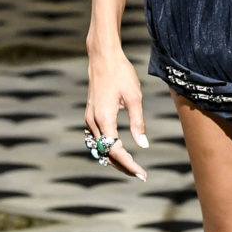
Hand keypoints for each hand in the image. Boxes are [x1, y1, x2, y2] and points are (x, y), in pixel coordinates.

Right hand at [83, 44, 148, 180]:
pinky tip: (119, 149)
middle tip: (140, 174)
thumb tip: (143, 145)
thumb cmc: (121, 74)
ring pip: (100, 147)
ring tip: (132, 166)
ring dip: (114, 158)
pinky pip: (97, 138)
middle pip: (105, 153)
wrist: (103, 57)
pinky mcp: (90, 114)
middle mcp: (93, 121)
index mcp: (104, 118)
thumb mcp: (135, 97)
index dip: (128, 164)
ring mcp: (89, 118)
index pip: (115, 150)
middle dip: (122, 165)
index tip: (141, 174)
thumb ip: (138, 122)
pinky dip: (108, 147)